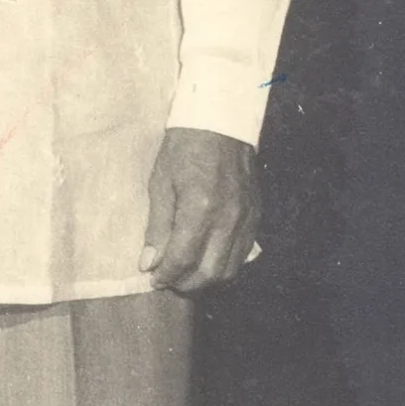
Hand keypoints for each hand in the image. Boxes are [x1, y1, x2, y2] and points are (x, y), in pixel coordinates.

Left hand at [139, 127, 260, 291]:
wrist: (220, 122)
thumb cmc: (184, 148)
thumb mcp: (160, 184)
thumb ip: (157, 227)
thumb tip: (148, 263)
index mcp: (200, 208)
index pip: (182, 259)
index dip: (165, 275)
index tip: (153, 278)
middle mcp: (228, 218)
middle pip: (209, 273)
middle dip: (185, 284)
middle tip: (168, 280)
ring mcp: (246, 218)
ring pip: (229, 269)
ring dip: (205, 279)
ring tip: (185, 273)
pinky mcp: (256, 216)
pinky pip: (242, 254)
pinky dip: (223, 264)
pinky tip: (206, 258)